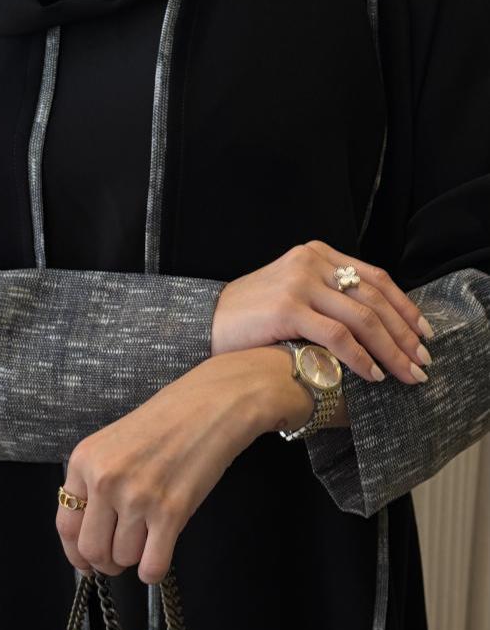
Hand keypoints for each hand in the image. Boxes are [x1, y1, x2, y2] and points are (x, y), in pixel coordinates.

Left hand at [56, 347, 315, 582]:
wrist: (213, 404)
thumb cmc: (168, 420)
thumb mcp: (114, 441)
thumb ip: (96, 481)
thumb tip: (91, 532)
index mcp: (84, 461)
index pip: (66, 524)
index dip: (75, 552)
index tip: (87, 562)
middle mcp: (105, 480)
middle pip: (92, 549)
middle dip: (106, 562)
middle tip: (120, 558)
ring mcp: (138, 497)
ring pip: (123, 558)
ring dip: (135, 559)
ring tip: (148, 541)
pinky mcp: (171, 512)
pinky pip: (153, 565)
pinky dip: (153, 571)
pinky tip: (159, 557)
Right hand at [211, 240, 433, 384]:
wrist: (205, 326)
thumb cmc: (250, 319)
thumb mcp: (292, 294)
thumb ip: (327, 297)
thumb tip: (371, 324)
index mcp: (317, 254)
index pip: (375, 277)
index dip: (404, 306)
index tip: (423, 332)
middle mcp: (312, 262)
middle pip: (375, 298)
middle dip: (404, 333)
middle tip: (423, 360)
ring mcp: (300, 283)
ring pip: (363, 318)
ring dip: (391, 350)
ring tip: (407, 373)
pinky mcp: (288, 309)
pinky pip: (338, 335)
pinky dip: (361, 358)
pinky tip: (374, 375)